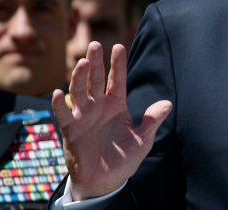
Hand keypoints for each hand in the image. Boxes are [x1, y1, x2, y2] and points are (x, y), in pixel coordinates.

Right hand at [51, 42, 171, 200]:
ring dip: (79, 77)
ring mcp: (84, 116)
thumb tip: (168, 103)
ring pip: (79, 92)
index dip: (118, 64)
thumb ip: (152, 121)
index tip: (118, 46)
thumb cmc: (124, 159)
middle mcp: (99, 106)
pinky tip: (59, 92)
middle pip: (95, 79)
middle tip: (95, 45)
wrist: (105, 181)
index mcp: (116, 105)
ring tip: (82, 63)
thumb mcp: (142, 140)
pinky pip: (65, 115)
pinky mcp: (72, 130)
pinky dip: (60, 104)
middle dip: (95, 63)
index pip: (116, 80)